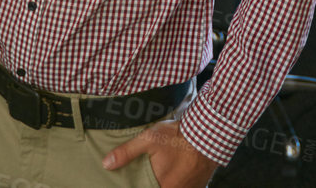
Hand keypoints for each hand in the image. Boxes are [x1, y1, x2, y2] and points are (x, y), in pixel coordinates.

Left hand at [102, 119, 217, 187]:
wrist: (209, 133)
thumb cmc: (178, 136)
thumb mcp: (149, 139)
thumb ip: (127, 152)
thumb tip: (107, 164)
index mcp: (163, 187)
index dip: (140, 186)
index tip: (138, 183)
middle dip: (154, 184)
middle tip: (153, 176)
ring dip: (168, 184)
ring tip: (164, 176)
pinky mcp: (200, 186)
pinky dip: (180, 184)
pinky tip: (177, 175)